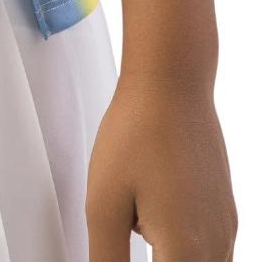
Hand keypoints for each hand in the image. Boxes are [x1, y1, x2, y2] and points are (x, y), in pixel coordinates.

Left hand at [86, 79, 236, 260]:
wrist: (171, 85)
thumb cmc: (138, 133)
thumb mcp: (103, 203)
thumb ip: (106, 256)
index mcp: (186, 251)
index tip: (115, 248)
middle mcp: (216, 245)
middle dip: (153, 259)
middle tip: (124, 226)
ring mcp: (225, 226)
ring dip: (166, 256)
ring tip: (133, 214)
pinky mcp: (223, 208)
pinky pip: (206, 248)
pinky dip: (177, 244)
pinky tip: (149, 211)